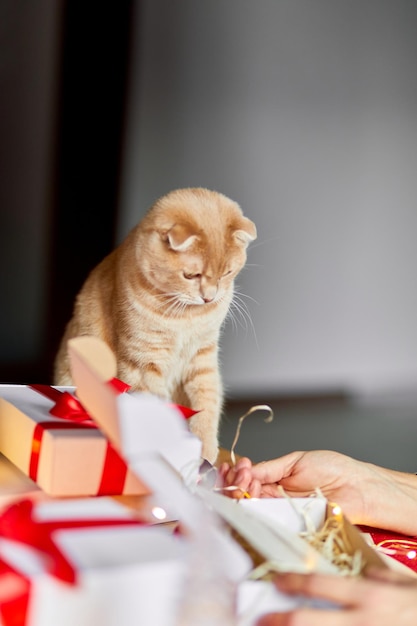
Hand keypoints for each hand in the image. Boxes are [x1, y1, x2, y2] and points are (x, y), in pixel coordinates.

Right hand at [218, 451, 370, 519]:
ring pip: (250, 510)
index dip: (237, 475)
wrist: (358, 487)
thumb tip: (246, 470)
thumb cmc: (333, 470)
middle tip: (242, 475)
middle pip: (242, 496)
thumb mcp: (296, 461)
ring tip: (247, 482)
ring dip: (240, 494)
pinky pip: (267, 524)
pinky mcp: (290, 528)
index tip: (239, 467)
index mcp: (274, 481)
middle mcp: (274, 499)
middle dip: (234, 484)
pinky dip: (254, 512)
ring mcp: (281, 514)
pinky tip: (252, 497)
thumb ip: (270, 468)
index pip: (246, 481)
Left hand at [256, 569, 416, 624]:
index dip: (292, 581)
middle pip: (307, 622)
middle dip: (279, 621)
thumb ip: (383, 577)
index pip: (319, 584)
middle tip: (260, 619)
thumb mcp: (408, 585)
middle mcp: (361, 623)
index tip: (276, 581)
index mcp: (369, 598)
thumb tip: (366, 572)